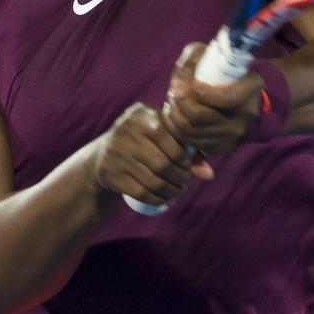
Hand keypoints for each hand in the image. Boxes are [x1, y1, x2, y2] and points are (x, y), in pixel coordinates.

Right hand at [89, 102, 213, 206]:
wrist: (103, 153)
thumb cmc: (143, 140)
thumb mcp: (161, 134)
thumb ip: (187, 148)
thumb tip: (209, 175)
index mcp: (142, 114)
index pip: (171, 138)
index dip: (184, 157)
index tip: (187, 165)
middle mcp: (126, 130)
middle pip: (163, 164)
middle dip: (180, 177)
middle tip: (184, 181)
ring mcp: (116, 152)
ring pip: (153, 181)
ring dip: (171, 191)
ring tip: (177, 190)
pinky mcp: (110, 173)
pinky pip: (140, 192)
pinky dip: (157, 199)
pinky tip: (164, 198)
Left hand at [162, 43, 262, 152]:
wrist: (235, 92)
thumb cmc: (220, 69)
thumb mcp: (210, 54)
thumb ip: (194, 59)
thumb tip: (181, 78)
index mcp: (251, 88)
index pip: (225, 98)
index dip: (200, 93)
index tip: (189, 85)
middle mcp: (246, 115)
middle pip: (200, 117)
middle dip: (180, 103)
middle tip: (173, 92)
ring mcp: (235, 134)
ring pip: (191, 131)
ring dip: (174, 116)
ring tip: (171, 102)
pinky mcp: (222, 145)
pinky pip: (192, 142)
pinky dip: (177, 129)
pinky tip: (175, 115)